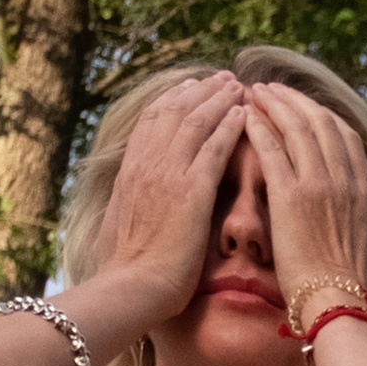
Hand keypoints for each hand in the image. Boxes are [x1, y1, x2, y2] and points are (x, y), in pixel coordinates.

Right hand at [88, 71, 249, 337]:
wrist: (130, 287)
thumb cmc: (127, 269)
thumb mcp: (122, 223)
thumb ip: (131, 202)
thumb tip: (132, 198)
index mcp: (131, 171)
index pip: (153, 120)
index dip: (174, 99)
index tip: (191, 87)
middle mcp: (147, 164)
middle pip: (175, 111)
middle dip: (201, 90)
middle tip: (223, 78)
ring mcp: (168, 174)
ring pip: (196, 121)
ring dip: (219, 100)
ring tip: (238, 86)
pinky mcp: (191, 191)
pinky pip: (214, 147)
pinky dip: (229, 127)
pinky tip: (244, 114)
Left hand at [245, 85, 366, 323]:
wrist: (344, 309)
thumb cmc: (361, 296)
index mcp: (364, 193)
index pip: (344, 137)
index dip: (322, 115)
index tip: (304, 106)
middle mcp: (344, 181)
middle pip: (319, 122)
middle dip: (294, 100)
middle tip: (272, 88)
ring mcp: (318, 186)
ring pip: (295, 127)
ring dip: (273, 104)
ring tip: (254, 92)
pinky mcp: (290, 199)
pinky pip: (272, 151)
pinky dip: (259, 129)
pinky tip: (245, 117)